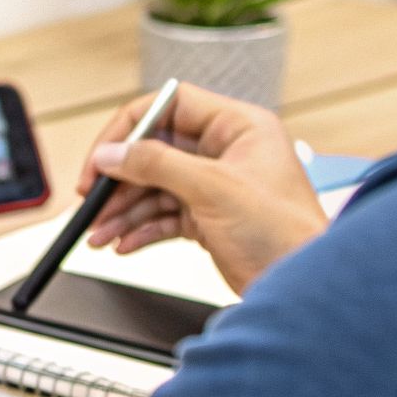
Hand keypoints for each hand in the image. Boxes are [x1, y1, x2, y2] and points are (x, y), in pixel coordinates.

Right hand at [79, 83, 326, 293]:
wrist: (304, 290)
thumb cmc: (285, 234)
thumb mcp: (213, 189)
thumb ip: (156, 165)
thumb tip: (112, 154)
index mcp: (238, 127)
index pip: (170, 107)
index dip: (130, 128)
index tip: (103, 156)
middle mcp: (225, 151)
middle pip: (155, 150)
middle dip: (120, 180)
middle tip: (92, 199)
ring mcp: (215, 185)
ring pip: (153, 188)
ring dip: (123, 211)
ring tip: (99, 233)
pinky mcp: (208, 217)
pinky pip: (162, 215)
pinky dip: (139, 229)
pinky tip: (122, 244)